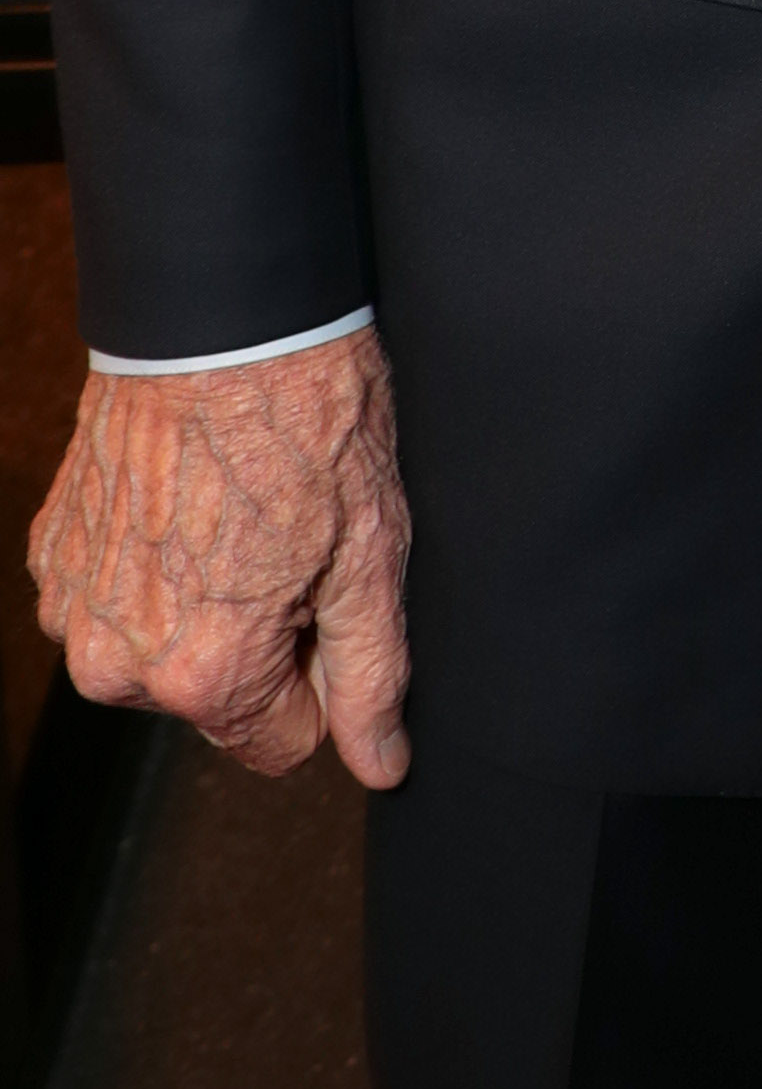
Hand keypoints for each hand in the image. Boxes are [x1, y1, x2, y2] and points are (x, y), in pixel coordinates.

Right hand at [27, 328, 411, 785]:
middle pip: (217, 701)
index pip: (282, 746)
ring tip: (236, 520)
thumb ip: (372, 677)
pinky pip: (116, 602)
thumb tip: (382, 764)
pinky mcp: (51, 558)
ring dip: (200, 608)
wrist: (221, 324)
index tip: (323, 600)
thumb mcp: (372, 556)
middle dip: (260, 643)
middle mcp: (120, 665)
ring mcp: (74, 610)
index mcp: (205, 677)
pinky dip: (152, 569)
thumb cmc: (305, 425)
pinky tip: (188, 504)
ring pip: (161, 654)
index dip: (318, 677)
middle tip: (286, 547)